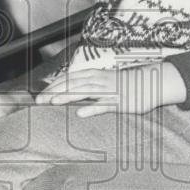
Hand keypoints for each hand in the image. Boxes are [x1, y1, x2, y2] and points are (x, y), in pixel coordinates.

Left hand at [35, 63, 185, 118]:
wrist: (150, 83)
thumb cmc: (124, 85)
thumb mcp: (103, 83)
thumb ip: (87, 88)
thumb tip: (70, 94)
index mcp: (94, 75)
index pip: (69, 79)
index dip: (54, 86)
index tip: (40, 94)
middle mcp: (99, 80)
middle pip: (72, 84)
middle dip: (55, 91)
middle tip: (39, 100)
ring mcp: (109, 90)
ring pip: (85, 92)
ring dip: (68, 96)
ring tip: (54, 102)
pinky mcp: (120, 102)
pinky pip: (105, 105)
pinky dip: (92, 108)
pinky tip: (81, 113)